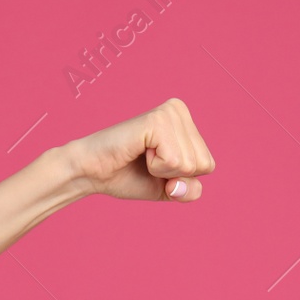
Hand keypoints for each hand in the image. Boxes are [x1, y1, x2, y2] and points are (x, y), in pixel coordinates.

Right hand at [61, 98, 214, 201]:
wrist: (91, 173)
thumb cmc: (127, 176)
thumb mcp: (169, 189)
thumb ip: (190, 189)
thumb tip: (182, 182)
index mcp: (185, 122)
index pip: (208, 166)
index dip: (181, 179)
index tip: (155, 168)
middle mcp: (179, 110)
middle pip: (204, 165)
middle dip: (174, 176)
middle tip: (147, 163)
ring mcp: (169, 112)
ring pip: (190, 164)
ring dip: (163, 171)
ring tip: (141, 156)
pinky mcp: (158, 120)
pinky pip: (174, 161)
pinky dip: (156, 167)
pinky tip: (139, 151)